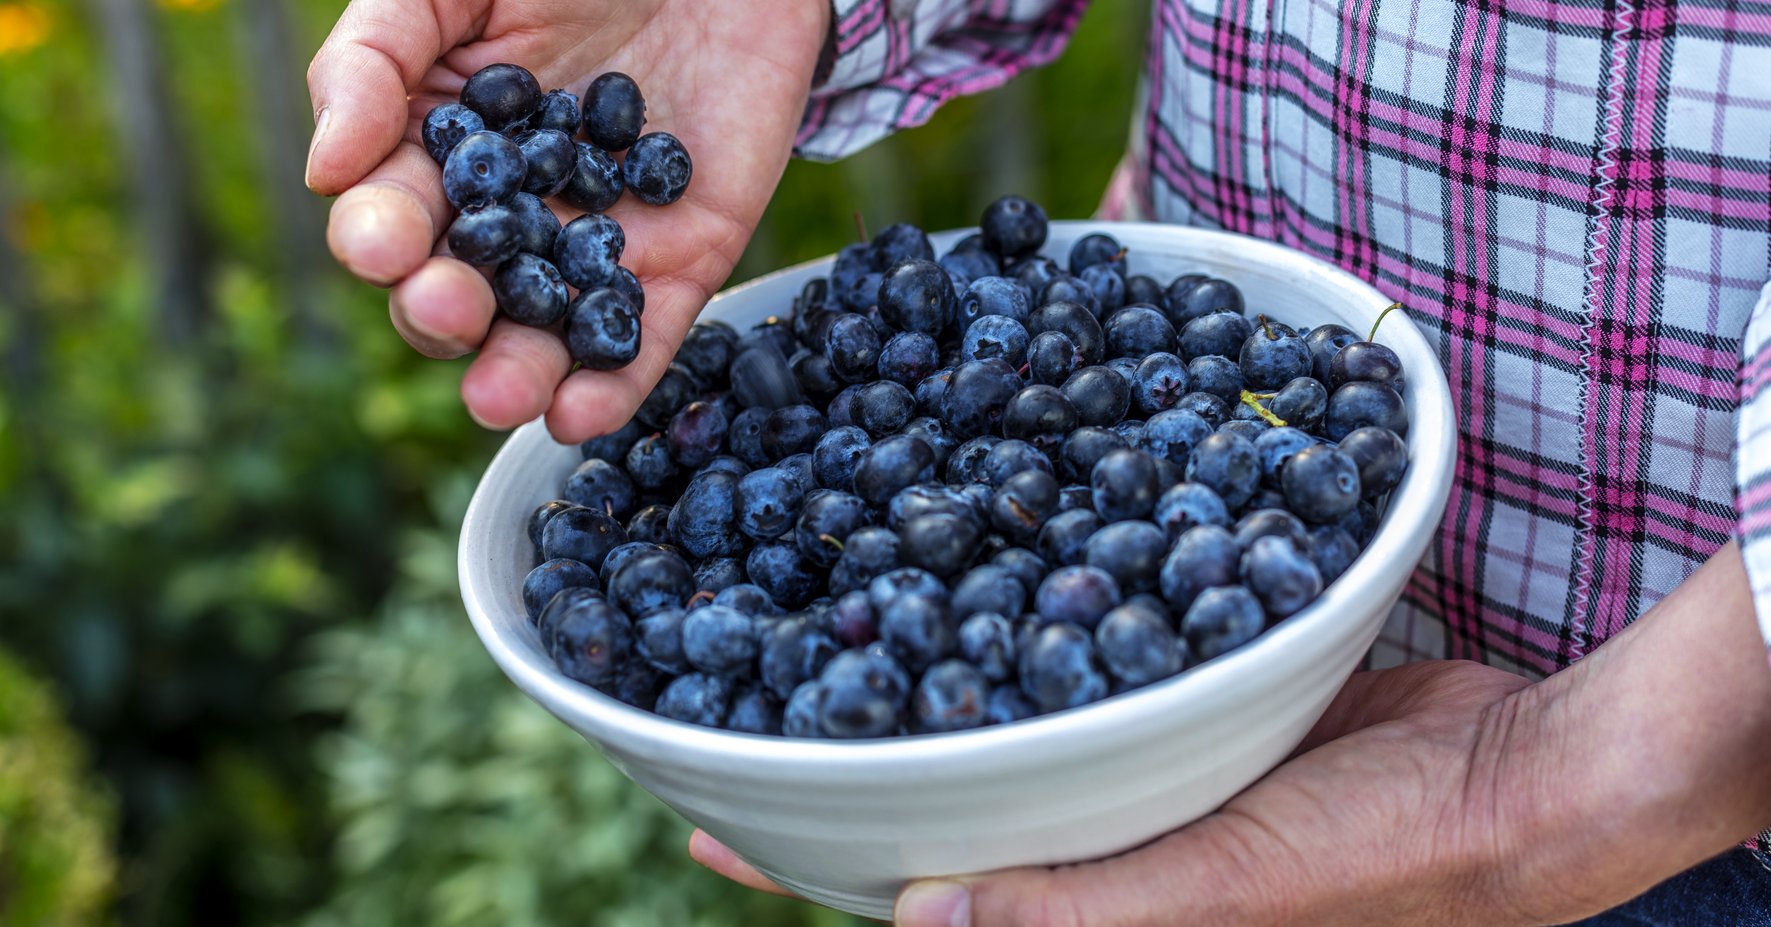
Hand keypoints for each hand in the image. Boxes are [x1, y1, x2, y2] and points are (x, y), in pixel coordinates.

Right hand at [306, 0, 829, 441]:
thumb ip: (377, 61)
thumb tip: (325, 171)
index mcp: (441, 151)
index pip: (394, 215)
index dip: (380, 238)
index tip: (379, 243)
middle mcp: (512, 216)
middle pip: (458, 293)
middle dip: (443, 312)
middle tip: (449, 305)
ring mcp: (594, 248)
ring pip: (542, 338)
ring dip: (515, 375)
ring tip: (503, 390)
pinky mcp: (682, 264)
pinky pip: (641, 341)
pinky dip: (612, 386)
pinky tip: (582, 411)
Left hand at [692, 660, 1561, 925]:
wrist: (1525, 772)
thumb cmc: (1385, 860)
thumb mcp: (1228, 888)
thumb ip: (1084, 909)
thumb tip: (914, 922)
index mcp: (1087, 899)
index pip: (914, 884)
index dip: (807, 861)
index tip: (700, 815)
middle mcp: (1098, 828)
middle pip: (940, 781)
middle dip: (846, 732)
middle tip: (739, 671)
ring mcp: (1144, 754)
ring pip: (1003, 702)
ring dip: (926, 649)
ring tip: (837, 584)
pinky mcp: (1193, 687)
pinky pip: (1087, 633)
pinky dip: (1031, 591)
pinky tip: (989, 531)